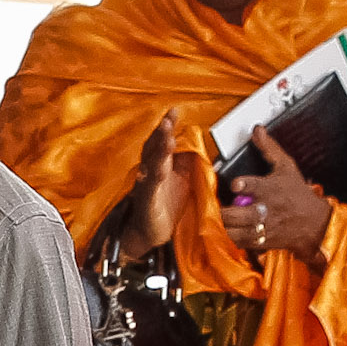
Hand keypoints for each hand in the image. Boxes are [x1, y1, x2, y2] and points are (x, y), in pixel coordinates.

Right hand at [119, 111, 196, 252]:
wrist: (149, 233)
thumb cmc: (166, 207)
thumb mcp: (182, 181)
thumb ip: (187, 163)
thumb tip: (199, 147)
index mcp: (160, 166)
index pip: (162, 142)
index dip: (167, 127)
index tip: (174, 111)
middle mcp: (150, 173)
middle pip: (153, 148)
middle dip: (161, 133)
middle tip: (168, 119)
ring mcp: (147, 186)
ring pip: (152, 164)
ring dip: (159, 150)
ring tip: (166, 138)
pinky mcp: (147, 201)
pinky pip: (150, 188)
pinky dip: (152, 178)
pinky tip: (156, 170)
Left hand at [219, 130, 329, 265]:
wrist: (316, 224)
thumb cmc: (298, 195)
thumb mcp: (287, 168)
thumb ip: (269, 149)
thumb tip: (257, 130)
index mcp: (271, 189)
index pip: (255, 186)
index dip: (244, 184)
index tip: (236, 184)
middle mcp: (265, 209)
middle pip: (238, 214)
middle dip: (223, 211)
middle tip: (213, 207)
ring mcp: (263, 227)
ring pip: (235, 231)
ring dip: (224, 226)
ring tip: (216, 220)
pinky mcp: (261, 242)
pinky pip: (240, 243)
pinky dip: (230, 238)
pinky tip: (226, 231)